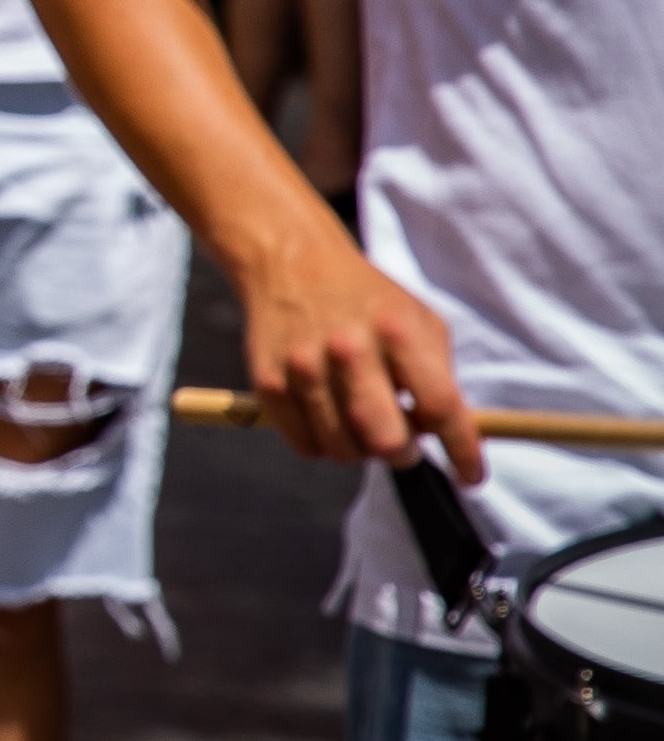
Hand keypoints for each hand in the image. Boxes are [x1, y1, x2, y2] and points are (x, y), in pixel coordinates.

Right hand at [238, 220, 481, 482]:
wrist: (292, 264)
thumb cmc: (370, 301)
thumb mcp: (419, 321)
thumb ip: (436, 376)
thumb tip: (439, 436)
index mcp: (397, 332)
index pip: (440, 407)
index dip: (463, 451)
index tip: (472, 477)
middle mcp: (349, 350)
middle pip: (386, 441)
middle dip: (403, 454)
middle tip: (403, 445)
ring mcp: (303, 367)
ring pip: (344, 450)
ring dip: (362, 449)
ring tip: (362, 423)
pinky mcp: (269, 382)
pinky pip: (306, 445)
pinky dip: (324, 443)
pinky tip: (330, 417)